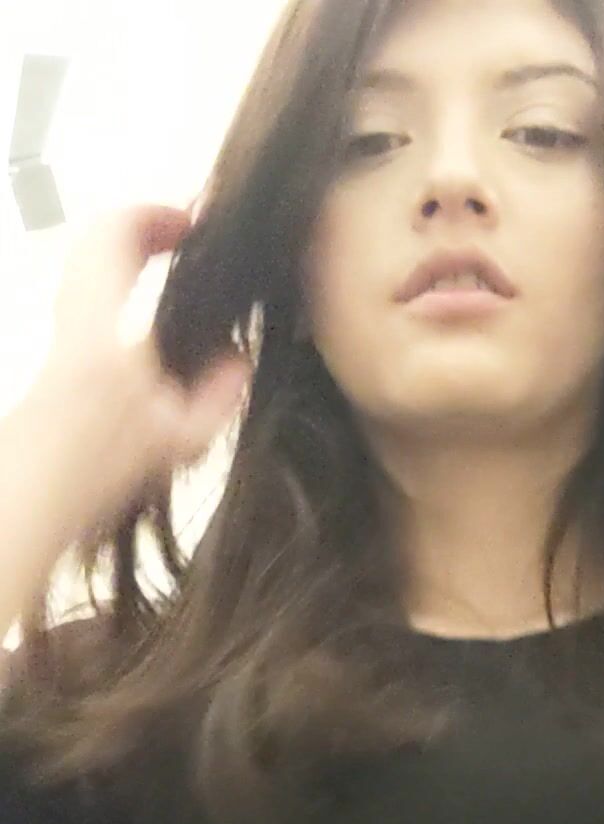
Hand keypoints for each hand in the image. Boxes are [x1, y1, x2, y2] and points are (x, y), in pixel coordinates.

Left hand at [35, 202, 250, 542]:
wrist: (33, 497)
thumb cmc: (101, 470)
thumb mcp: (181, 439)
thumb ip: (220, 392)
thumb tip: (239, 356)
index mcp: (103, 327)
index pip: (116, 235)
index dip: (156, 215)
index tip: (193, 225)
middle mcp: (74, 319)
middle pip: (96, 244)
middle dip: (142, 232)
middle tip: (182, 242)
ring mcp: (59, 336)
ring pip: (87, 272)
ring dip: (127, 263)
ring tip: (169, 276)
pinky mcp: (54, 357)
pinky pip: (85, 301)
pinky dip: (116, 292)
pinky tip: (148, 329)